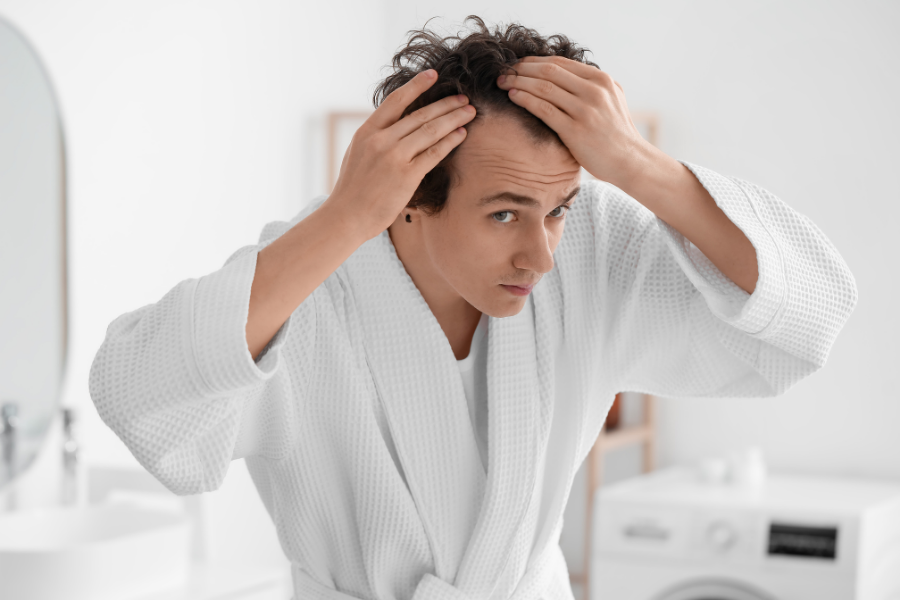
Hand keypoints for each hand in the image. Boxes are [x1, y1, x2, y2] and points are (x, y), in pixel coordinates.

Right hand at [326, 69, 476, 241]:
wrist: (346, 216)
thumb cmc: (353, 188)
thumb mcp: (357, 153)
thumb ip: (375, 137)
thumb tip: (395, 125)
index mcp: (367, 131)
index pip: (395, 101)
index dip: (416, 86)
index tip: (433, 75)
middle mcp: (380, 140)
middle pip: (419, 115)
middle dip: (445, 104)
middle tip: (464, 98)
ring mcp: (394, 157)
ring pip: (430, 131)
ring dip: (453, 119)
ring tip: (469, 112)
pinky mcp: (406, 176)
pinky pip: (434, 153)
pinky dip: (450, 141)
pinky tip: (461, 134)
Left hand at [496, 56, 650, 187]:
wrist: (629, 161)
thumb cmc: (616, 133)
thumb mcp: (612, 99)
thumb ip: (592, 85)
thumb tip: (566, 74)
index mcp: (601, 80)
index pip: (560, 63)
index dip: (534, 61)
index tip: (517, 65)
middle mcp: (594, 90)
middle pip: (549, 71)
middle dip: (522, 69)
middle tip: (503, 72)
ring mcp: (585, 110)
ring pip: (544, 87)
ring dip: (519, 82)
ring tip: (503, 83)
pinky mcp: (575, 130)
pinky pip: (544, 109)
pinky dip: (525, 99)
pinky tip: (513, 97)